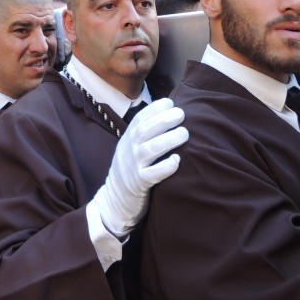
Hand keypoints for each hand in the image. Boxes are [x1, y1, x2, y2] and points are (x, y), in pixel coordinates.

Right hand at [92, 98, 187, 237]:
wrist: (115, 197)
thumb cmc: (131, 167)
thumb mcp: (131, 146)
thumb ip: (145, 132)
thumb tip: (168, 113)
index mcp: (128, 138)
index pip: (140, 119)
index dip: (154, 109)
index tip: (170, 102)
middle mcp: (129, 149)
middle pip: (145, 131)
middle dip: (163, 120)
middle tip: (181, 114)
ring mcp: (133, 166)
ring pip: (150, 150)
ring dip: (168, 140)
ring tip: (185, 133)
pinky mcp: (139, 183)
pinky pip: (152, 174)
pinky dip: (165, 167)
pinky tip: (176, 160)